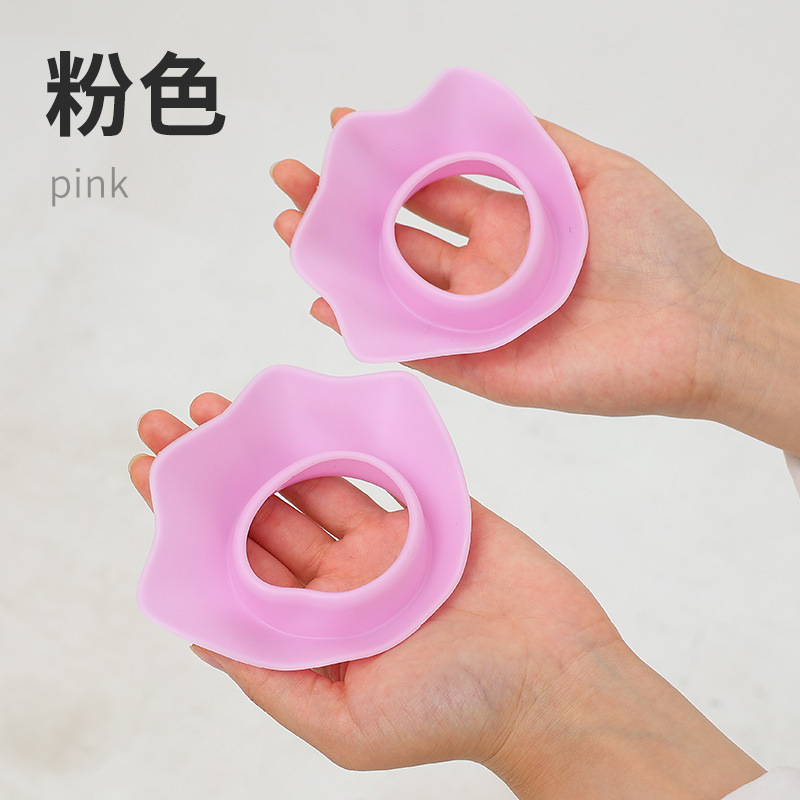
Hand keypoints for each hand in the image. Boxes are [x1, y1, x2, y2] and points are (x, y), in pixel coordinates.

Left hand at [130, 395, 761, 797]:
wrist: (555, 678)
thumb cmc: (456, 711)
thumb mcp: (344, 722)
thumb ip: (271, 676)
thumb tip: (200, 637)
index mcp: (320, 624)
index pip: (237, 562)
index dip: (190, 519)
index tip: (151, 470)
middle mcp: (346, 578)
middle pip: (263, 512)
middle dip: (214, 469)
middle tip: (166, 421)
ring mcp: (387, 538)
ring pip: (310, 478)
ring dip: (264, 442)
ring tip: (216, 405)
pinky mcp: (429, 506)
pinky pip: (377, 463)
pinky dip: (338, 437)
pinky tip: (299, 409)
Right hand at [273, 112, 799, 454]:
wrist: (698, 325)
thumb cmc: (662, 246)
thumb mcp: (599, 172)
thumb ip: (537, 145)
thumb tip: (477, 112)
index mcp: (508, 224)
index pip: (428, 190)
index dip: (383, 164)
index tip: (340, 132)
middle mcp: (484, 272)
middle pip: (397, 238)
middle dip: (343, 209)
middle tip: (291, 182)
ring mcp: (479, 322)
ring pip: (395, 292)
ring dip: (340, 264)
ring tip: (292, 232)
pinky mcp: (484, 368)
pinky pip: (417, 350)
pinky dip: (370, 329)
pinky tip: (328, 301)